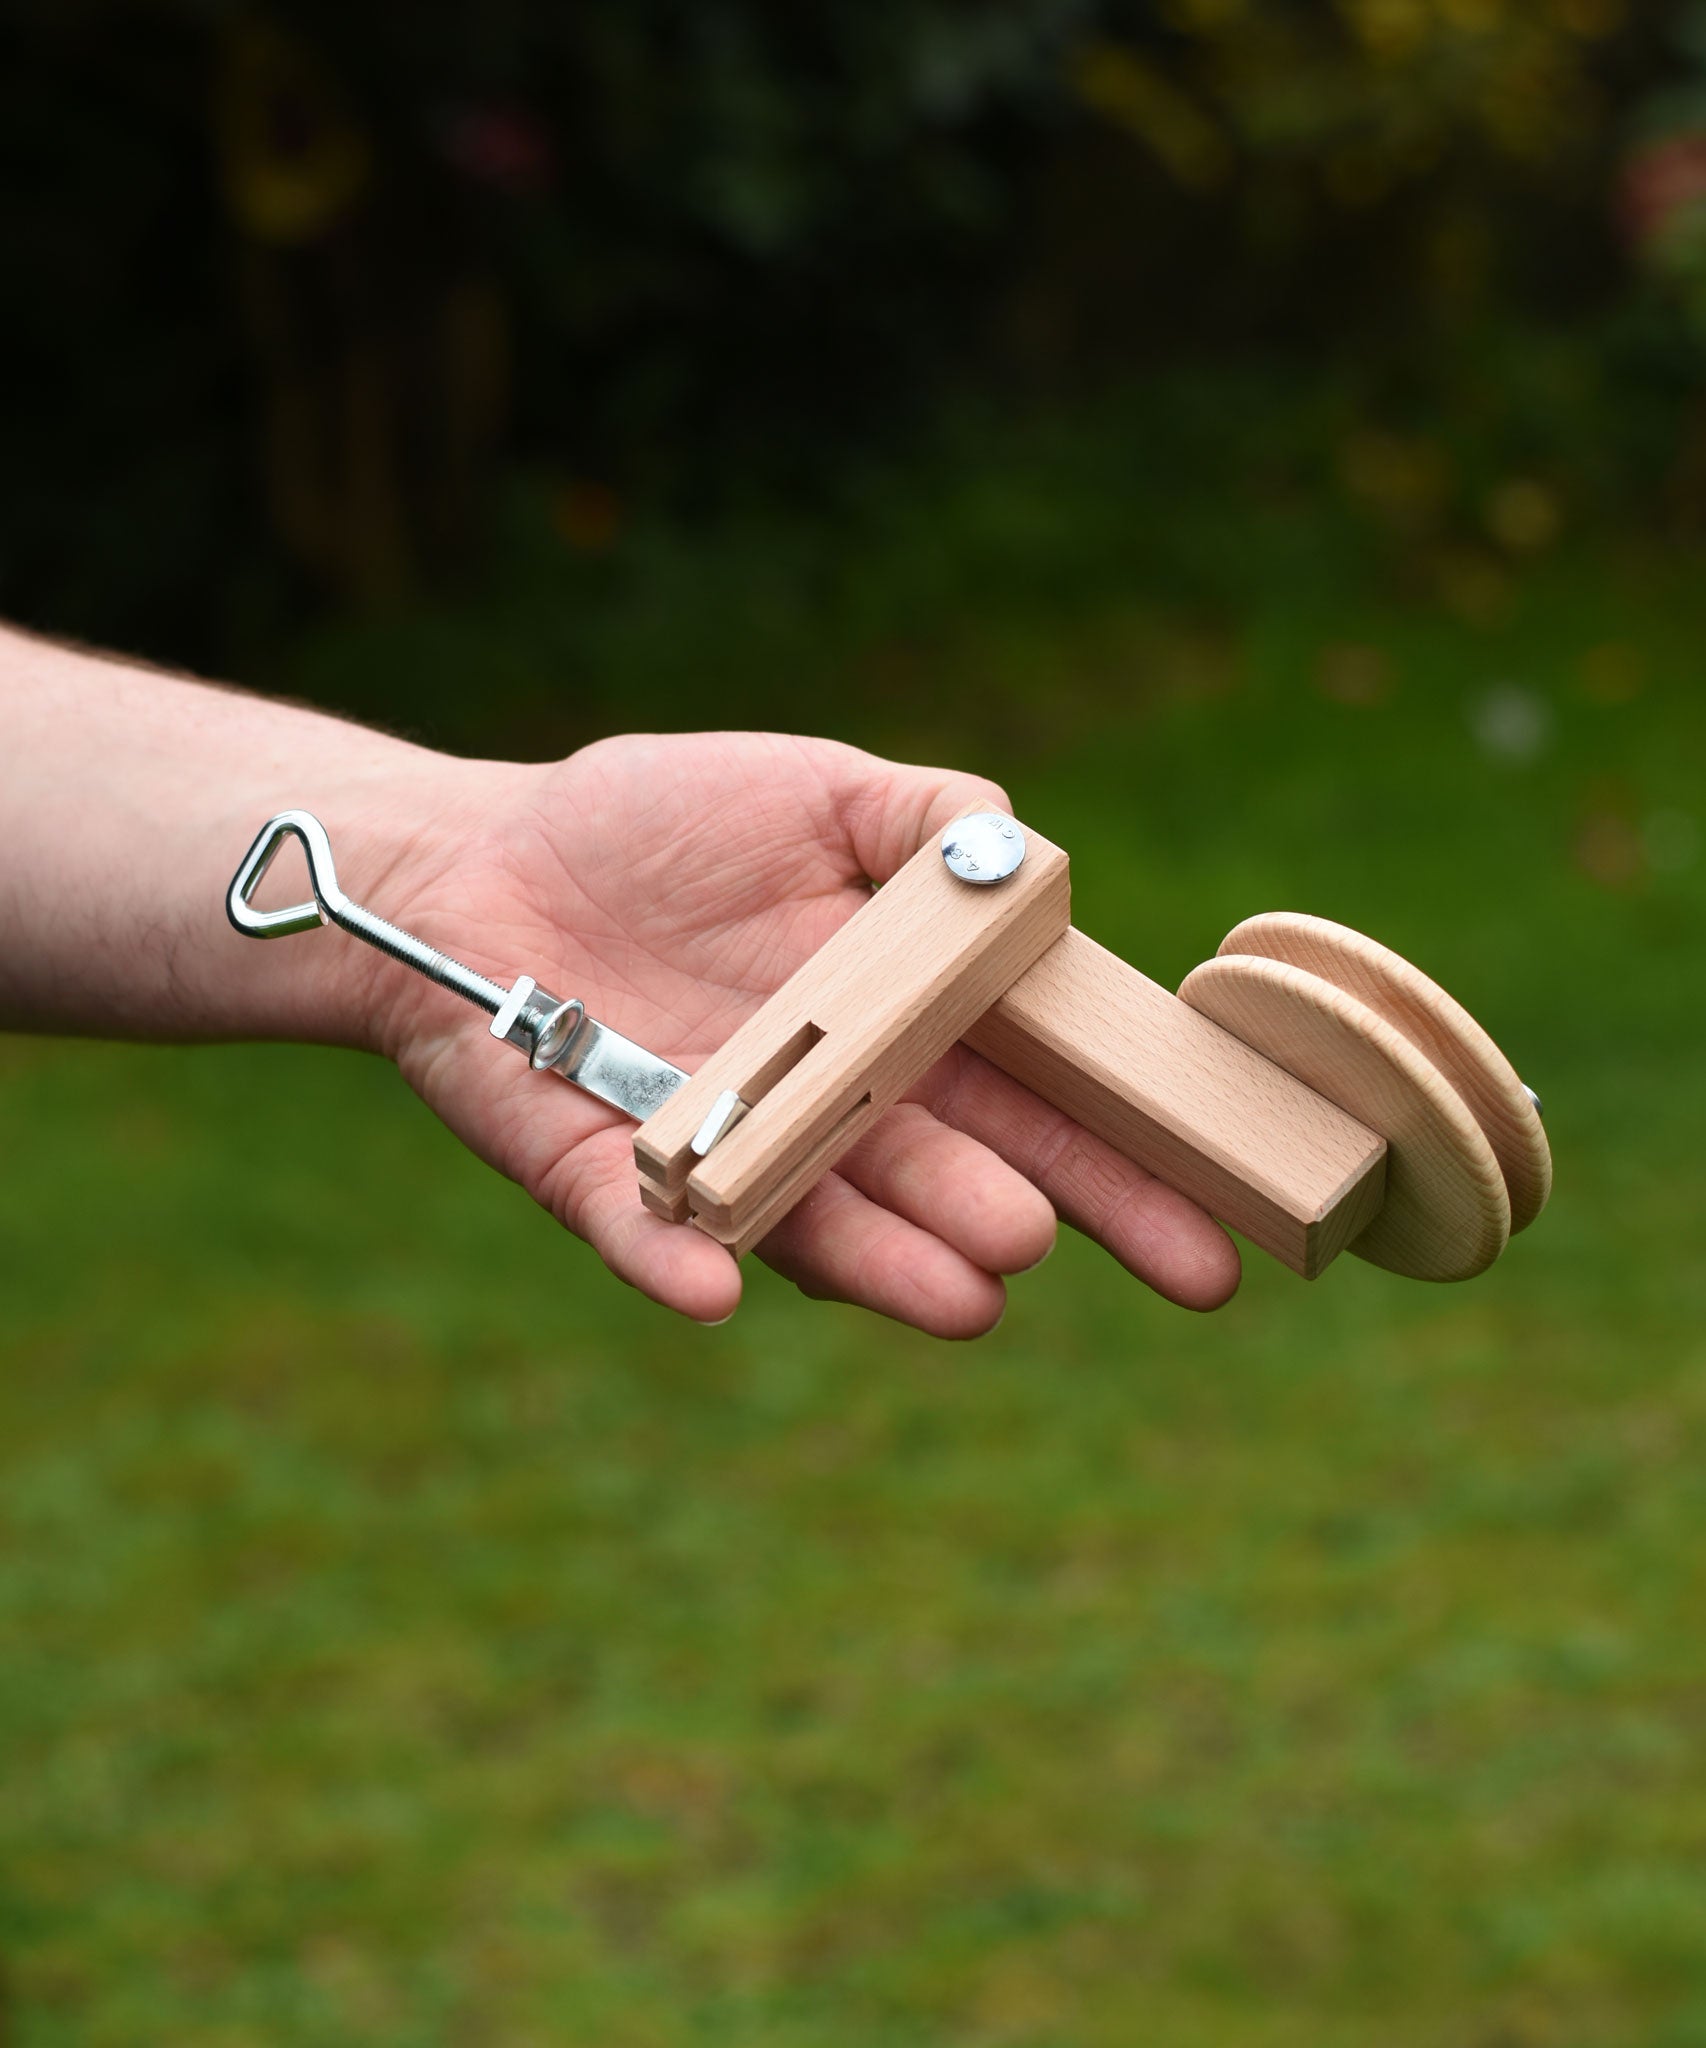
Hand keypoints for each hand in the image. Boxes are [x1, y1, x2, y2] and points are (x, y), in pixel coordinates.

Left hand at [365, 733, 1241, 1335]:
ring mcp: (731, 1150)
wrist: (477, 866)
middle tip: (1167, 1265)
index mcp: (899, 1018)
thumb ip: (927, 819)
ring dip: (898, 1260)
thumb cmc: (651, 821)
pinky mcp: (610, 1180)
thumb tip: (1036, 865)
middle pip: (963, 1167)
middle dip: (1056, 1210)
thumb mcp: (811, 785)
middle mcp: (836, 1102)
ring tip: (974, 1293)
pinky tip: (716, 1287)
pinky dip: (679, 1260)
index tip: (1228, 1189)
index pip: (1036, 1083)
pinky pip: (649, 1231)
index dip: (1132, 1137)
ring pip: (831, 1219)